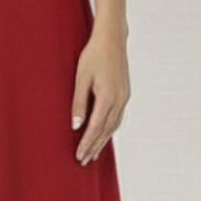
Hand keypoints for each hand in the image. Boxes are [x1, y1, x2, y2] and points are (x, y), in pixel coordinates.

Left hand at [71, 27, 129, 165]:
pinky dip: (109, 129)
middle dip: (94, 147)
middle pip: (105, 131)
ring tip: (93, 153)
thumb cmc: (93, 56)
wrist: (112, 39)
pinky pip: (117, 117)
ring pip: (113, 126)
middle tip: (84, 161)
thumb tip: (75, 126)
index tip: (79, 156)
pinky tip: (104, 134)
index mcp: (107, 97)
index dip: (86, 143)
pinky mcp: (125, 94)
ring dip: (103, 140)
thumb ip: (78, 103)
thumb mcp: (81, 78)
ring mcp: (124, 97)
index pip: (95, 128)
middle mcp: (119, 100)